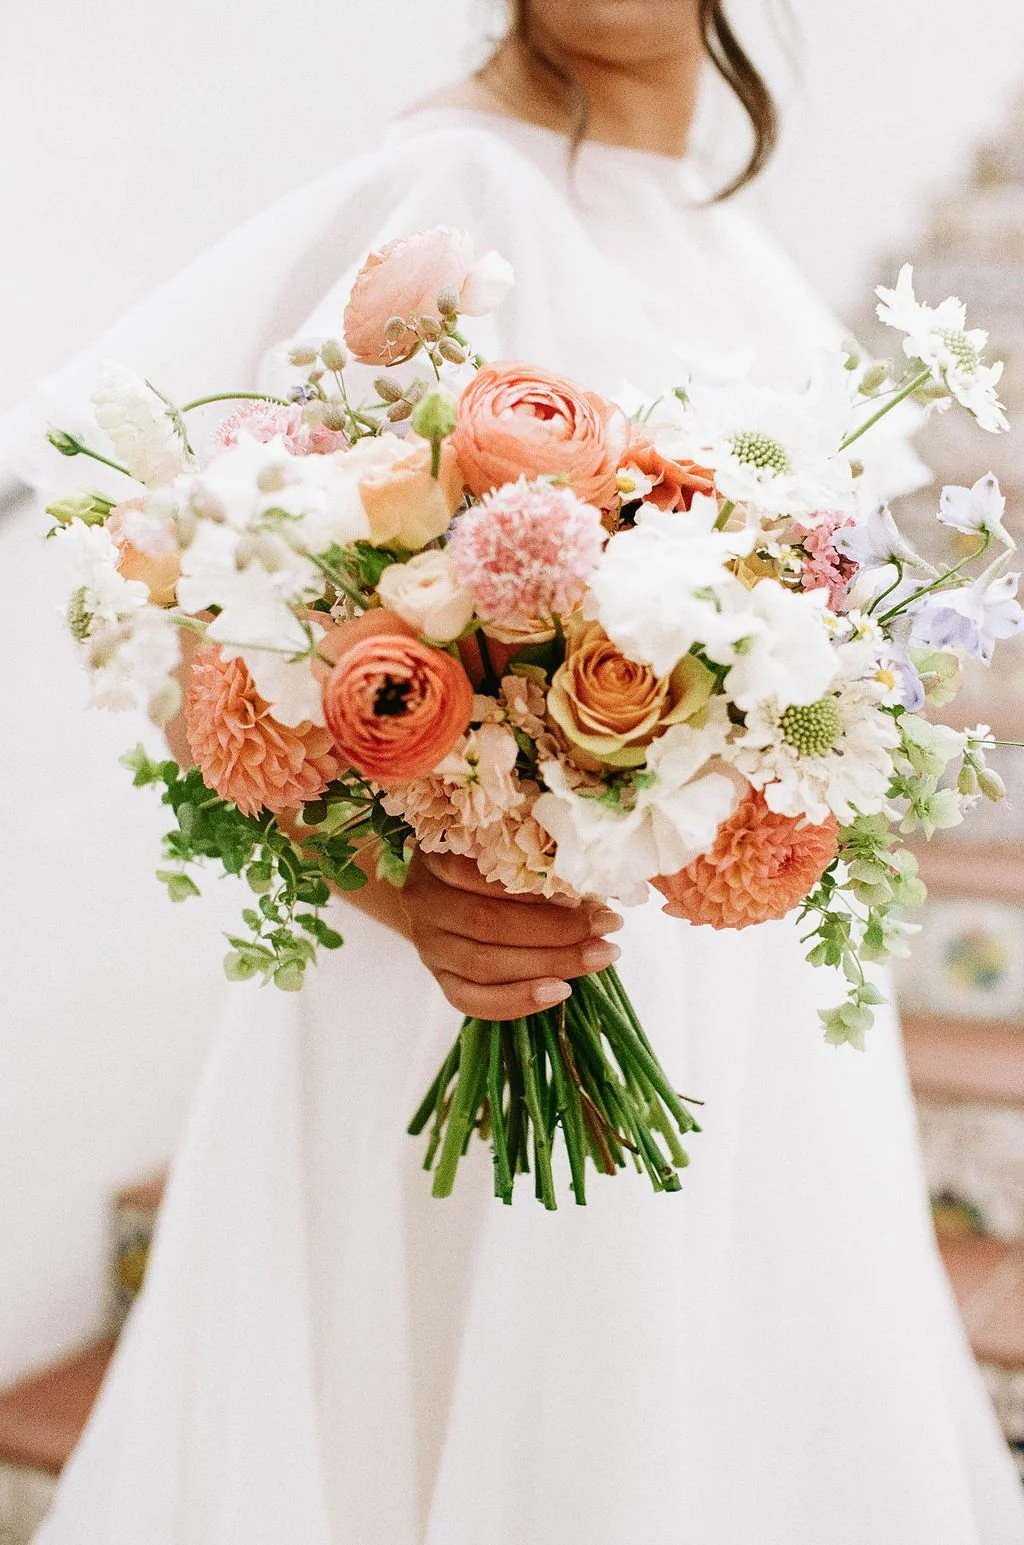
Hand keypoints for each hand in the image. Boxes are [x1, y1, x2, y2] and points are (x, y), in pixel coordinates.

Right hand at [399, 849, 622, 1019]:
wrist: (438, 896)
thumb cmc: (482, 865)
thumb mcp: (498, 849)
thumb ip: (533, 866)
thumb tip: (592, 893)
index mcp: (436, 858)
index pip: (487, 876)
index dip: (541, 889)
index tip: (592, 895)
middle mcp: (425, 903)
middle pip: (489, 923)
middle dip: (557, 930)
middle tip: (608, 927)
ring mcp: (428, 945)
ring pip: (485, 964)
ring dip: (550, 963)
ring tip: (599, 956)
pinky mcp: (438, 978)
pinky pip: (472, 1000)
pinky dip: (518, 1000)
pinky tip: (560, 991)